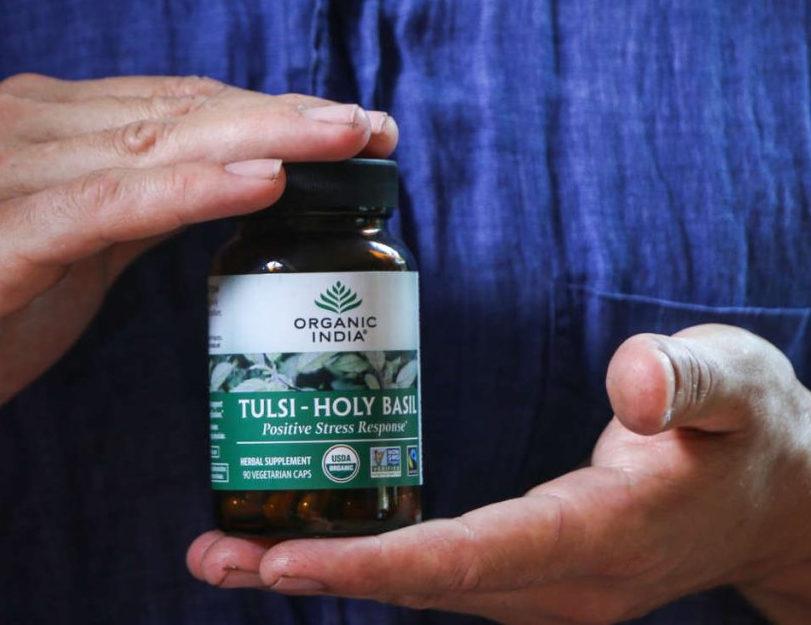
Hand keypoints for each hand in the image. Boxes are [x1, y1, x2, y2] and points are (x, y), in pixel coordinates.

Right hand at [0, 74, 397, 615]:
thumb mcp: (66, 249)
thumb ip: (132, 207)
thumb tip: (220, 185)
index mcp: (38, 123)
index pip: (176, 103)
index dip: (267, 110)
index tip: (345, 127)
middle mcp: (17, 126)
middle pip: (180, 111)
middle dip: (286, 115)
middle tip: (370, 126)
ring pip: (156, 143)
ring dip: (263, 137)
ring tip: (344, 140)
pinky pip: (109, 204)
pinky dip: (190, 190)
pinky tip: (261, 180)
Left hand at [188, 324, 810, 623]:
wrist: (770, 501)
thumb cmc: (748, 436)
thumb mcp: (737, 387)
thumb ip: (686, 382)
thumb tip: (633, 383)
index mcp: (599, 536)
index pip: (467, 559)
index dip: (372, 562)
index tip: (283, 556)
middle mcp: (559, 582)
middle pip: (419, 586)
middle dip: (314, 573)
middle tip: (214, 551)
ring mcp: (542, 588)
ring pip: (418, 588)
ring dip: (325, 572)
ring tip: (230, 549)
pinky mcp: (529, 571)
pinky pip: (434, 573)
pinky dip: (364, 559)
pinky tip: (309, 536)